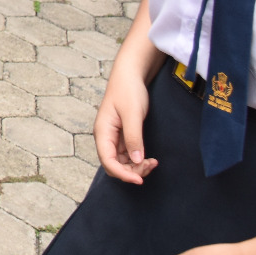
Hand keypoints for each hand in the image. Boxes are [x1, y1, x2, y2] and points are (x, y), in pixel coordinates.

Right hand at [95, 63, 158, 183]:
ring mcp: (114, 137)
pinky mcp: (122, 135)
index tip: (140, 179)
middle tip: (151, 166)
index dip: (122, 174)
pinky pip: (128, 155)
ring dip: (135, 166)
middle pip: (113, 165)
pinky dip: (138, 159)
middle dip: (131, 171)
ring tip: (153, 162)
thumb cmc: (128, 91)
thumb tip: (135, 160)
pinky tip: (149, 157)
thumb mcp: (132, 114)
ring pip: (121, 162)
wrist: (131, 75)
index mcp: (102, 132)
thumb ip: (134, 138)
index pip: (107, 161)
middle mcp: (106, 137)